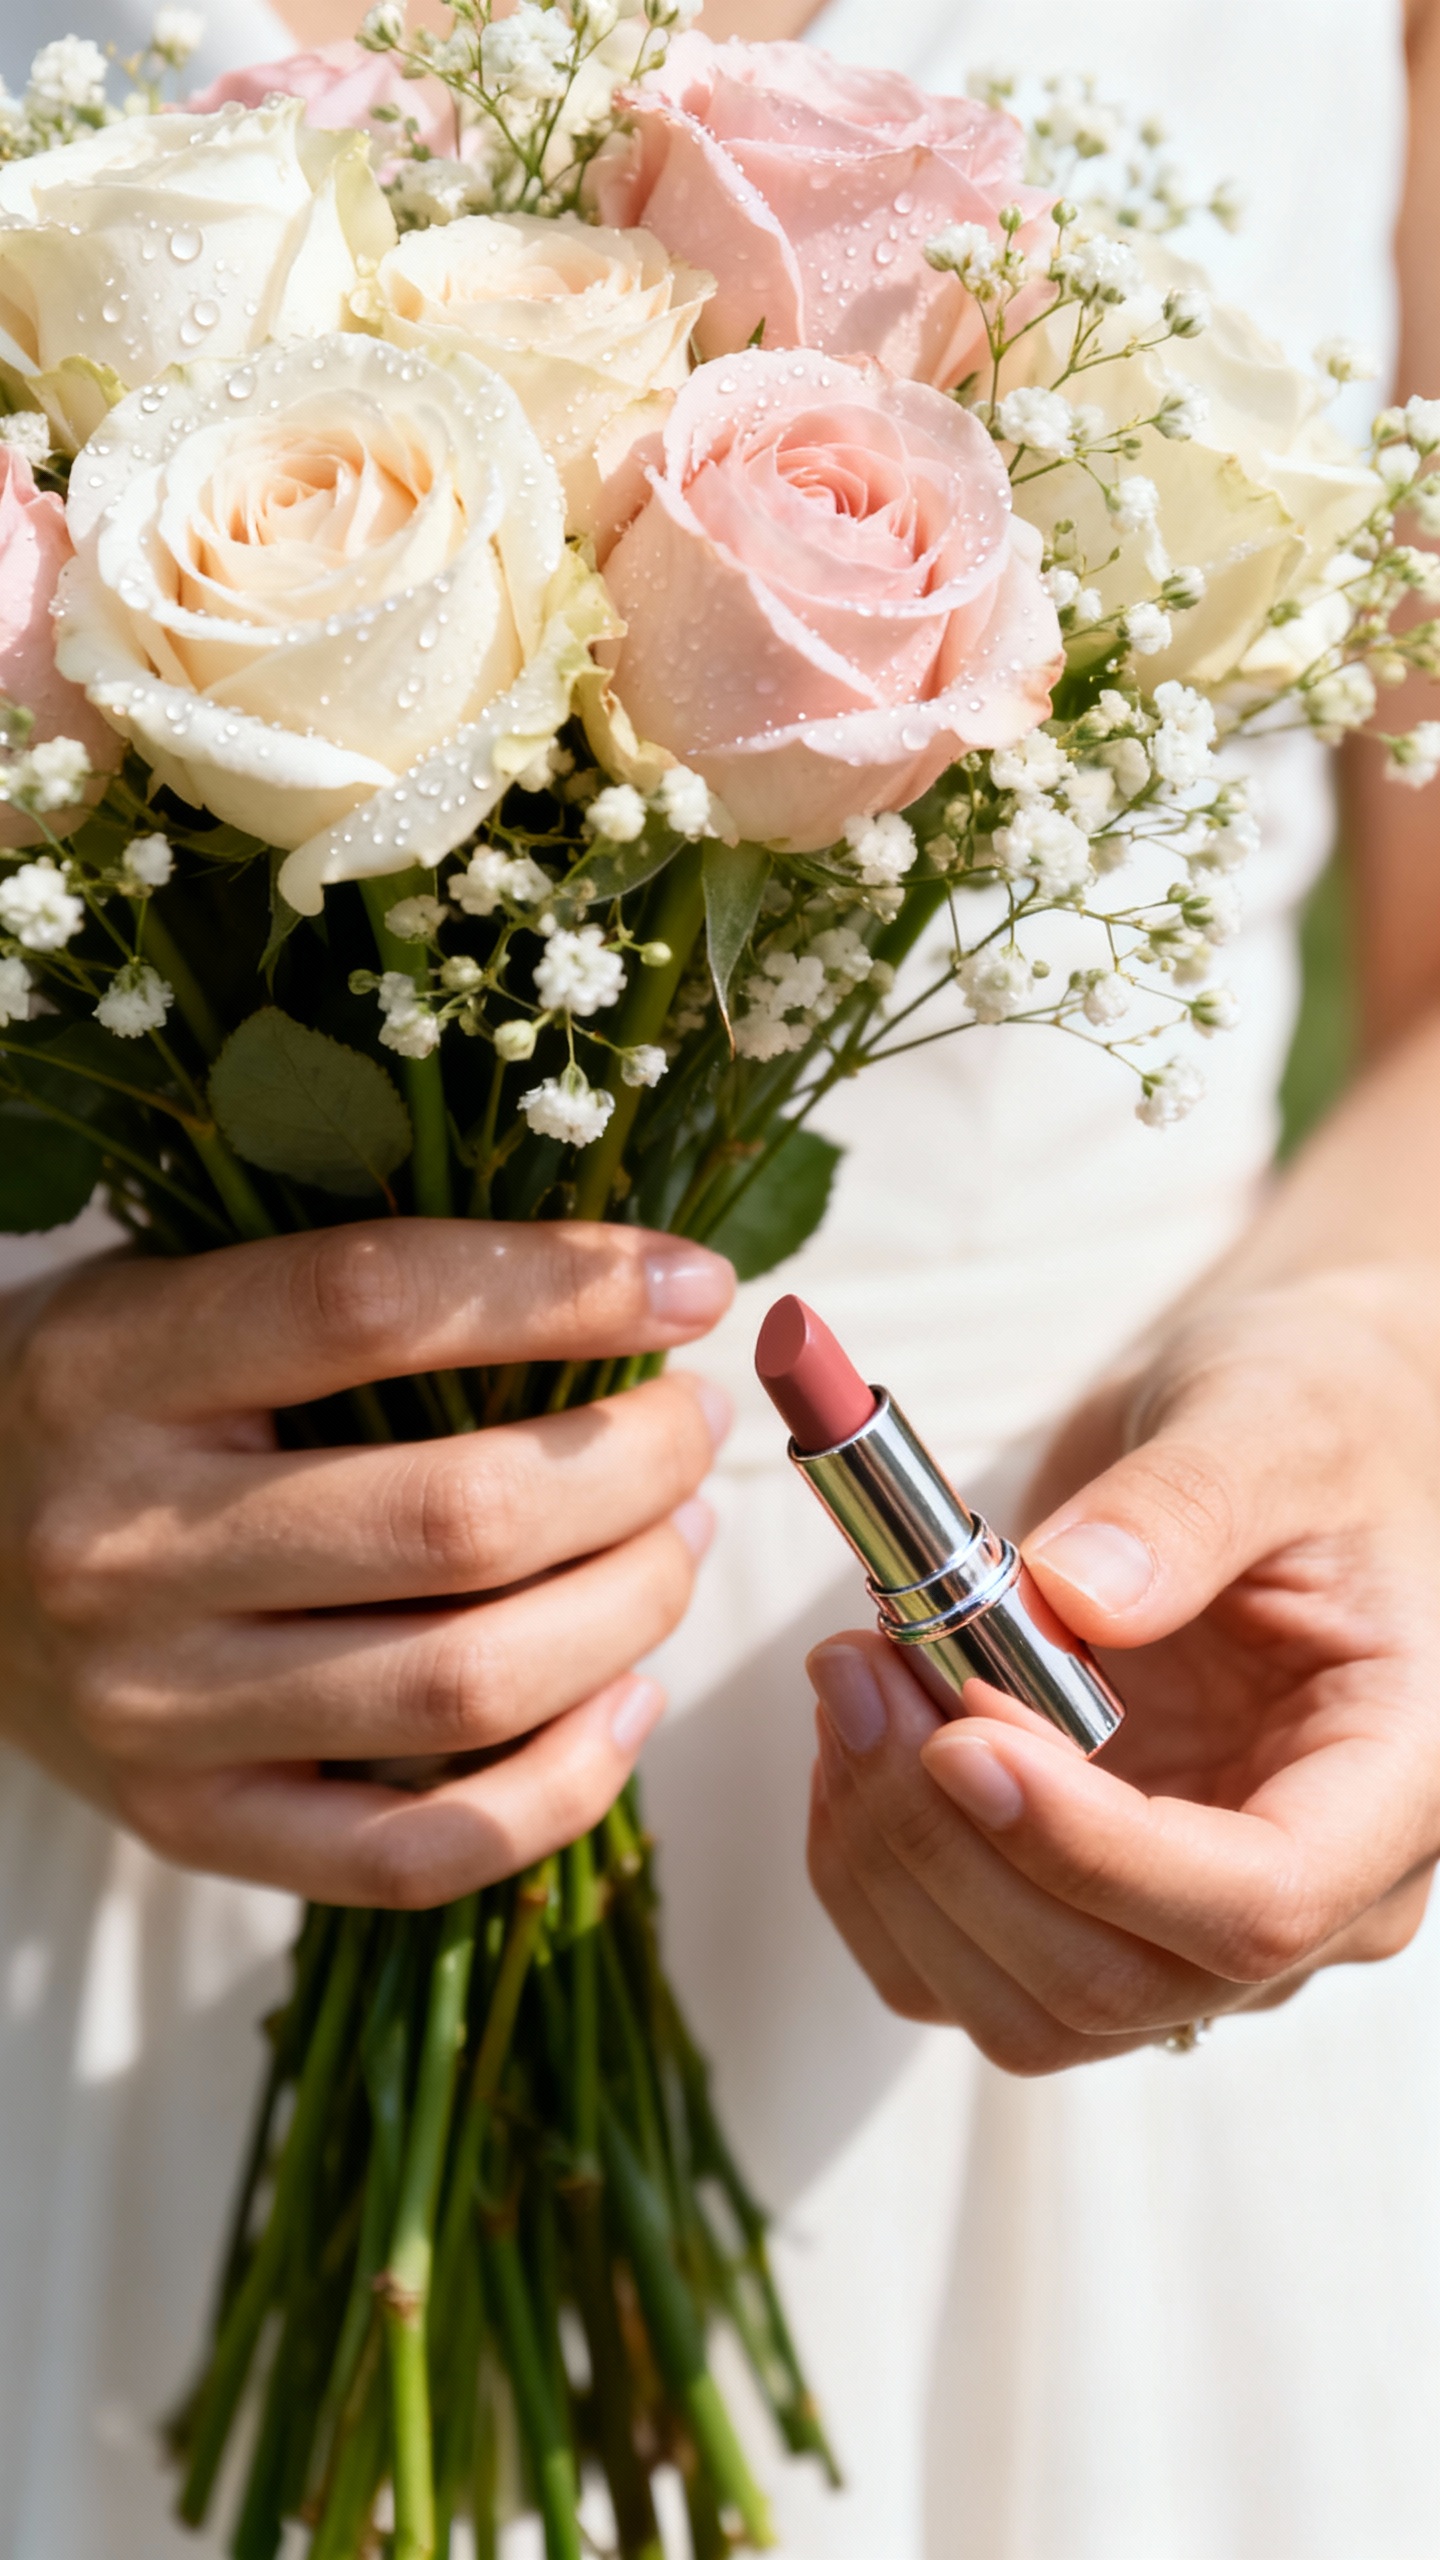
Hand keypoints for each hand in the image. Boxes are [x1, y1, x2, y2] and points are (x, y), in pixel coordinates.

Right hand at [0, 1220, 732, 1906]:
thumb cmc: (105, 1402)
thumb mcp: (174, 1293)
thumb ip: (357, 1290)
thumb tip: (636, 1283)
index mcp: (114, 1370)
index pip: (369, 1307)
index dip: (562, 1287)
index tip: (692, 1284)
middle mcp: (121, 1546)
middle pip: (457, 1519)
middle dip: (638, 1466)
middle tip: (694, 1426)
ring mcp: (153, 1710)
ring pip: (466, 1684)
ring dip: (631, 1606)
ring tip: (681, 1538)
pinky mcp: (190, 1827)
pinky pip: (418, 1852)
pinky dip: (565, 1785)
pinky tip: (629, 1696)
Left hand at [806, 1267, 1439, 2071]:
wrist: (1272, 1436)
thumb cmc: (1309, 1420)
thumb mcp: (1270, 1423)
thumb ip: (1184, 1506)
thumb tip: (1071, 1597)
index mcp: (1394, 1781)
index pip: (1257, 1902)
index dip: (1090, 1853)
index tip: (960, 1736)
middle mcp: (1308, 1894)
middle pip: (1113, 1981)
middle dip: (952, 1844)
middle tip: (864, 1672)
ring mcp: (1186, 1916)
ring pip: (1018, 2006)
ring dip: (892, 1859)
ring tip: (852, 1677)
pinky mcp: (1084, 1902)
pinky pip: (951, 1964)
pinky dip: (868, 1870)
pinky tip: (854, 1735)